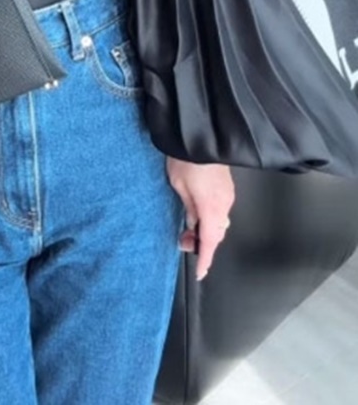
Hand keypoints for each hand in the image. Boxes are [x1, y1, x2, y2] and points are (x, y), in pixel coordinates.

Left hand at [165, 157, 234, 281]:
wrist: (200, 136)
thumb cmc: (186, 158)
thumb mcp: (178, 186)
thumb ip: (188, 208)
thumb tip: (193, 223)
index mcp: (211, 207)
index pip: (210, 241)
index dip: (206, 259)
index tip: (201, 271)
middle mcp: (224, 203)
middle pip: (217, 234)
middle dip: (202, 242)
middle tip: (184, 240)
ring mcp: (228, 195)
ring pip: (220, 223)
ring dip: (207, 229)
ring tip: (189, 226)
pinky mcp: (228, 187)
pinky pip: (222, 210)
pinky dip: (212, 218)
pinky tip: (198, 212)